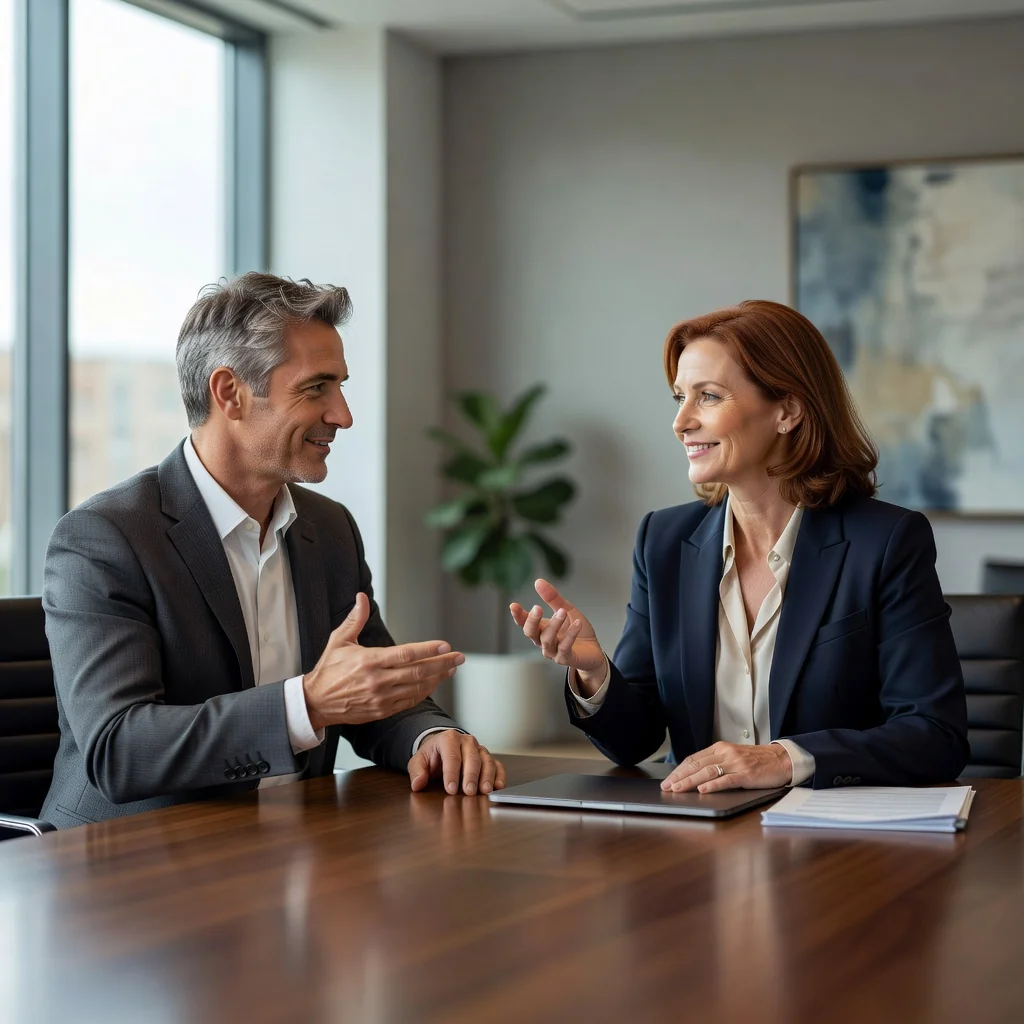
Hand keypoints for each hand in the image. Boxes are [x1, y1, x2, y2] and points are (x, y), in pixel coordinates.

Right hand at [302, 593, 464, 729]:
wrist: (315, 703)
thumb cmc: (328, 669)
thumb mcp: (339, 640)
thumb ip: (355, 619)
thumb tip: (361, 597)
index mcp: (369, 661)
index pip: (406, 654)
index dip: (428, 650)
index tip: (445, 645)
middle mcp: (378, 681)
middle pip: (418, 672)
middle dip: (442, 664)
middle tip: (459, 657)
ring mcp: (381, 698)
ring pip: (417, 688)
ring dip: (437, 678)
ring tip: (451, 669)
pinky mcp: (382, 710)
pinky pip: (409, 701)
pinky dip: (424, 692)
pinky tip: (434, 683)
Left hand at [407, 730, 505, 795]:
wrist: (442, 748)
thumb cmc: (432, 756)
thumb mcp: (419, 761)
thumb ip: (417, 772)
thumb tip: (417, 784)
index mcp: (449, 738)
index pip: (452, 756)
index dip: (452, 773)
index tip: (451, 789)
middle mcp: (467, 741)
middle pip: (472, 758)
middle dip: (471, 776)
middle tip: (469, 792)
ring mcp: (479, 749)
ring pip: (487, 760)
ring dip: (487, 776)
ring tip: (485, 791)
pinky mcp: (487, 758)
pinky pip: (497, 765)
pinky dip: (499, 775)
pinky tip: (498, 786)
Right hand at [510, 579, 604, 687]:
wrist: (593, 650)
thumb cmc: (575, 629)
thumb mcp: (565, 609)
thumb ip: (552, 598)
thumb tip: (538, 581)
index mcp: (540, 629)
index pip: (525, 623)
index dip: (518, 615)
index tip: (513, 605)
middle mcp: (543, 641)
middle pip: (531, 633)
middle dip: (532, 620)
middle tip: (537, 607)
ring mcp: (553, 652)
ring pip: (547, 639)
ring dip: (554, 625)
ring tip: (562, 611)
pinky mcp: (565, 658)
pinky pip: (565, 647)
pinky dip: (571, 634)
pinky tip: (577, 623)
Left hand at [660, 742, 792, 793]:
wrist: (782, 759)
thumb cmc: (757, 760)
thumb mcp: (733, 756)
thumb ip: (717, 762)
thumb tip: (695, 775)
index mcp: (720, 748)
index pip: (694, 759)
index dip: (679, 770)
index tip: (668, 779)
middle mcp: (726, 754)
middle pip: (697, 765)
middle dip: (679, 777)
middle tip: (667, 787)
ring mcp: (736, 764)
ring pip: (707, 772)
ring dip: (690, 781)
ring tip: (678, 789)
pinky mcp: (746, 774)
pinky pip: (727, 780)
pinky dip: (713, 785)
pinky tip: (703, 790)